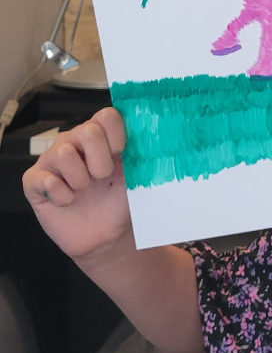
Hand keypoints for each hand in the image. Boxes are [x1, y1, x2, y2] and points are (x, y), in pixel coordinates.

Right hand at [22, 107, 133, 263]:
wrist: (106, 236)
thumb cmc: (118, 202)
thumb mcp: (136, 176)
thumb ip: (142, 153)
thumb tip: (156, 134)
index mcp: (100, 136)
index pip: (107, 116)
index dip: (116, 136)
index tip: (121, 155)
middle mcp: (73, 142)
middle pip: (88, 131)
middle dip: (101, 161)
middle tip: (102, 178)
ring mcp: (51, 160)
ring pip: (64, 153)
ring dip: (80, 179)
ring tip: (83, 190)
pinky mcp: (34, 182)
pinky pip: (44, 179)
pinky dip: (62, 195)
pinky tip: (68, 201)